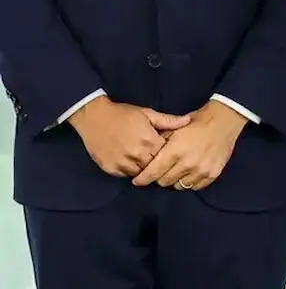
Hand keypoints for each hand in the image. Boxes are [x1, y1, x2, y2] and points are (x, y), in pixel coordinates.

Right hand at [68, 97, 190, 177]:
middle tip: (154, 156)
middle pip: (154, 166)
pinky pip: (125, 175)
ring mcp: (122, 163)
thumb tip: (188, 121)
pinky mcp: (110, 168)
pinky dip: (129, 170)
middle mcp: (137, 155)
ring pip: (140, 173)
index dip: (167, 153)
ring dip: (143, 168)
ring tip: (142, 158)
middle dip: (156, 162)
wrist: (94, 117)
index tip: (166, 149)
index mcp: (149, 141)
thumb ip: (168, 120)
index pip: (166, 155)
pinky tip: (129, 161)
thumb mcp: (147, 113)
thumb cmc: (123, 114)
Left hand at [131, 99, 247, 190]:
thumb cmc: (196, 122)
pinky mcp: (212, 174)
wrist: (224, 121)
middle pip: (164, 182)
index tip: (137, 181)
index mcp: (175, 151)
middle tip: (162, 170)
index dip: (142, 179)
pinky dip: (189, 181)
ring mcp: (201, 170)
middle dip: (159, 177)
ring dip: (175, 180)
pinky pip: (194, 186)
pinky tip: (189, 172)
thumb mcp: (174, 128)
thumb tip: (146, 156)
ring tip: (177, 170)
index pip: (152, 173)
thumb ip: (160, 144)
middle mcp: (187, 163)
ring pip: (179, 186)